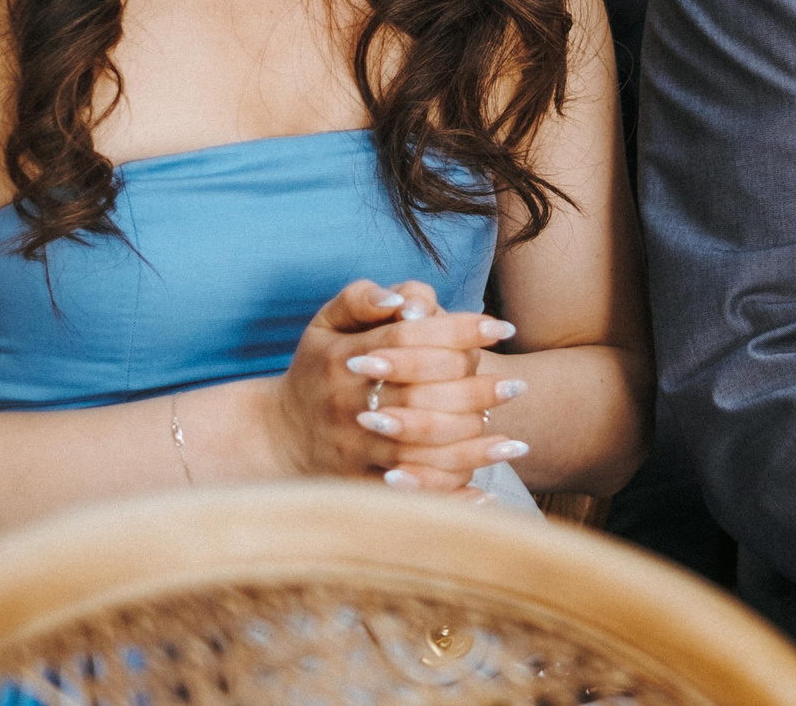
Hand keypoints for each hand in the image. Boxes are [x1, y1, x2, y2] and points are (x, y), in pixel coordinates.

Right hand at [272, 279, 524, 495]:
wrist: (279, 434)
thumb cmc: (319, 367)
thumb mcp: (328, 322)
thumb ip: (365, 298)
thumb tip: (405, 302)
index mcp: (341, 357)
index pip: (409, 339)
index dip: (460, 330)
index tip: (501, 327)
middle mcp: (346, 404)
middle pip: (419, 396)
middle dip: (475, 391)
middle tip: (515, 387)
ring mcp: (350, 449)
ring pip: (418, 449)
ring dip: (471, 449)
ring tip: (514, 443)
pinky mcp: (354, 485)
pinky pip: (405, 496)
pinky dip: (445, 497)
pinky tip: (484, 494)